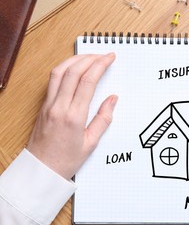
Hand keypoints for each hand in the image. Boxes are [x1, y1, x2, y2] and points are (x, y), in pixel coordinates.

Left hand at [27, 54, 116, 179]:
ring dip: (75, 59)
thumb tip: (112, 99)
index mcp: (73, 116)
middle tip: (103, 54)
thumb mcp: (91, 143)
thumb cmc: (65, 160)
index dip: (100, 65)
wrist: (41, 170)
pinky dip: (65, 68)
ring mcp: (48, 104)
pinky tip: (74, 68)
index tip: (110, 57)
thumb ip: (103, 119)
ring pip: (59, 71)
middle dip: (90, 58)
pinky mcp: (43, 105)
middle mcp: (58, 106)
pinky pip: (53, 80)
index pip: (88, 81)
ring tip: (89, 56)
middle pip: (73, 71)